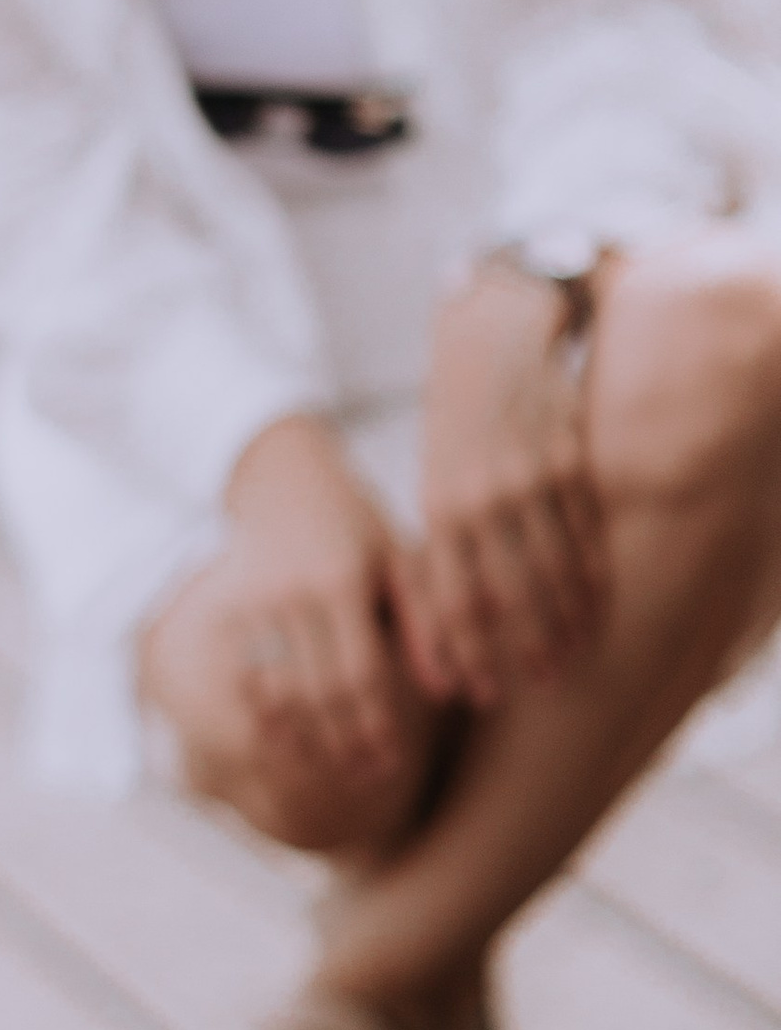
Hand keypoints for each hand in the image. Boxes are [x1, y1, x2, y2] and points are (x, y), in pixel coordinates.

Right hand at [217, 413, 410, 779]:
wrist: (279, 479)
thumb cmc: (357, 522)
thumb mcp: (401, 558)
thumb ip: (428, 621)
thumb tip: (451, 691)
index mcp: (343, 581)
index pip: (360, 671)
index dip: (376, 722)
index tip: (391, 760)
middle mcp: (294, 595)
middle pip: (319, 690)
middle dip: (345, 740)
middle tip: (369, 777)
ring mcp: (256, 603)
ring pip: (280, 689)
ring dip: (307, 736)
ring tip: (333, 768)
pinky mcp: (231, 609)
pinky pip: (250, 674)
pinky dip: (270, 713)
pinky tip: (288, 741)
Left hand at [397, 262, 606, 708]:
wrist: (493, 337)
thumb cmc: (456, 424)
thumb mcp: (434, 480)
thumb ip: (444, 547)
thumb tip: (441, 626)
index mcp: (439, 505)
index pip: (455, 597)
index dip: (469, 651)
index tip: (480, 692)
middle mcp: (483, 496)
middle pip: (509, 594)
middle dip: (523, 648)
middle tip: (537, 684)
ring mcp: (531, 479)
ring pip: (555, 568)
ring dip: (565, 620)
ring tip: (571, 655)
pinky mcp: (569, 461)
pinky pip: (585, 532)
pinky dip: (592, 575)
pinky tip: (595, 604)